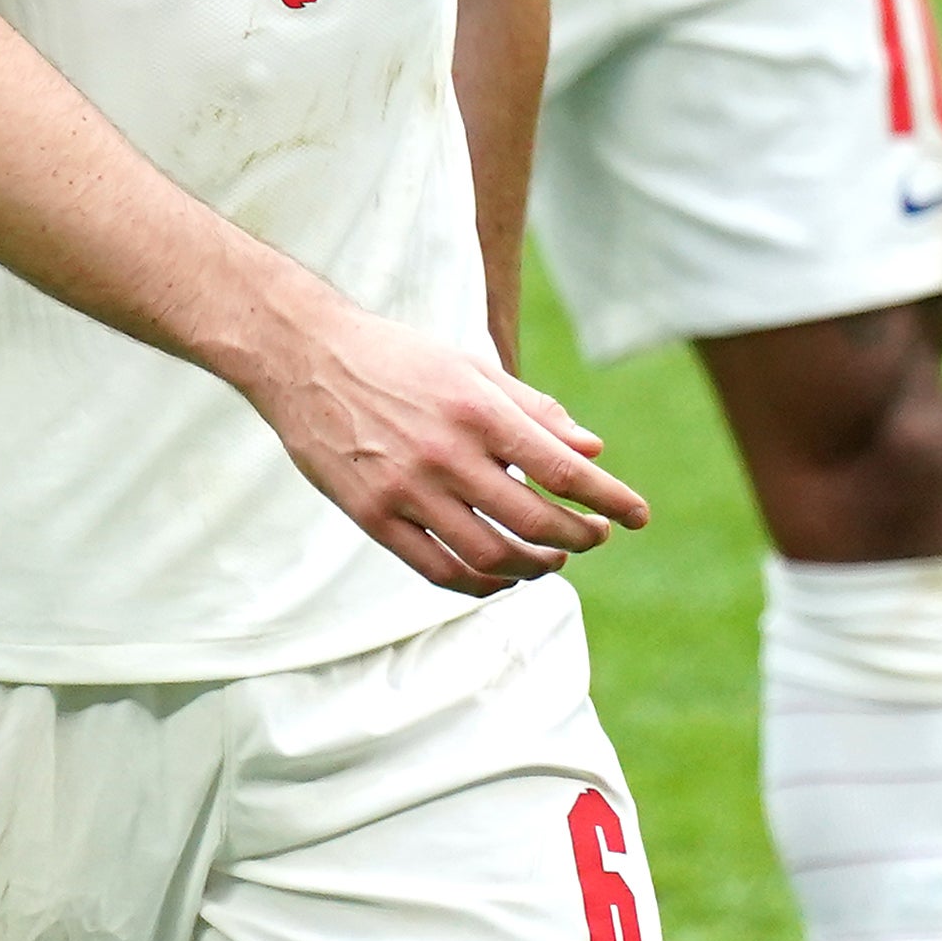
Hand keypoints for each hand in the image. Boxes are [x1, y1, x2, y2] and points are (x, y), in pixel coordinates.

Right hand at [250, 304, 647, 596]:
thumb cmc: (396, 357)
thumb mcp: (469, 365)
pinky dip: (480, 583)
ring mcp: (406, 490)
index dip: (608, 499)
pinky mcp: (373, 515)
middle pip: (533, 521)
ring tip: (551, 559)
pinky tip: (500, 576)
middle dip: (578, 538)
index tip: (637, 517)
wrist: (304, 357)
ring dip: (533, 567)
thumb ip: (532, 409)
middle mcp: (445, 453)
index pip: (559, 469)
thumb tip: (592, 452)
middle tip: (594, 538)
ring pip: (489, 555)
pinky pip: (438, 569)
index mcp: (476, 410)